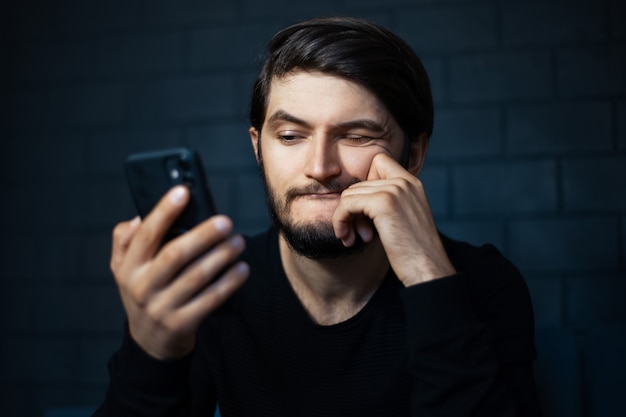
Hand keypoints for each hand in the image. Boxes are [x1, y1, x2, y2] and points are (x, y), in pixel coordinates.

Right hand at [110, 186, 248, 358]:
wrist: (149, 343)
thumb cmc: (143, 293)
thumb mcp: (123, 269)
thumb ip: (124, 242)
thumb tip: (136, 218)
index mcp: (128, 267)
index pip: (145, 235)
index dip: (163, 212)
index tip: (183, 192)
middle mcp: (141, 287)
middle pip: (175, 255)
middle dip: (203, 236)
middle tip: (226, 222)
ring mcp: (161, 307)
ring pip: (196, 277)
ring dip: (221, 257)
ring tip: (238, 242)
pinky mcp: (182, 324)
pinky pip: (210, 300)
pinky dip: (228, 283)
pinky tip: (242, 269)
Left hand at [332, 153, 454, 285]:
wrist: (428, 269)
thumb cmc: (413, 252)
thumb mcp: (404, 218)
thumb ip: (387, 202)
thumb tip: (352, 198)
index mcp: (412, 183)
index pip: (378, 161)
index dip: (365, 184)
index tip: (366, 210)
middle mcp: (405, 182)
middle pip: (359, 182)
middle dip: (353, 209)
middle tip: (359, 232)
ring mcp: (395, 190)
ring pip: (350, 194)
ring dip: (345, 217)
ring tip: (354, 238)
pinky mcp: (384, 203)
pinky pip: (347, 204)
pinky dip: (340, 221)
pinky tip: (347, 238)